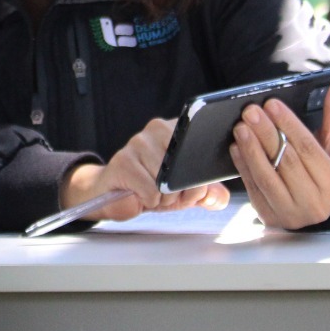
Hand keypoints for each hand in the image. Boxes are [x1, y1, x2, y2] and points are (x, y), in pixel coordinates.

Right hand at [59, 118, 230, 222]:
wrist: (111, 194)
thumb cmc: (151, 188)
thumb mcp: (185, 193)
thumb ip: (208, 194)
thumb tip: (218, 197)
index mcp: (178, 130)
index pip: (203, 149)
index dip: (201, 177)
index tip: (194, 187)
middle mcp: (158, 128)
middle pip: (187, 168)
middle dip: (183, 192)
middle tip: (170, 195)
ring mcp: (139, 141)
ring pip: (169, 181)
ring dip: (165, 198)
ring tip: (154, 195)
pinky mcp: (123, 160)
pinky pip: (151, 191)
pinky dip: (150, 201)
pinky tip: (140, 196)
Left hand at [229, 70, 329, 229]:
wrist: (313, 204)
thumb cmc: (322, 166)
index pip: (310, 149)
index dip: (289, 125)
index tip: (272, 103)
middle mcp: (317, 204)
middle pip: (287, 162)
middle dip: (267, 134)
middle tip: (250, 110)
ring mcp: (293, 214)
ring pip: (268, 177)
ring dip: (251, 150)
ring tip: (240, 126)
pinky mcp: (271, 218)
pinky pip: (254, 189)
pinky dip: (243, 167)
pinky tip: (236, 147)